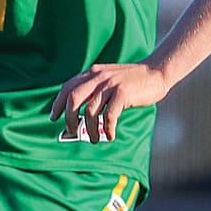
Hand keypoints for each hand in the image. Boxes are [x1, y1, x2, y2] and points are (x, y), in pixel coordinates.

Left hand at [51, 60, 169, 143]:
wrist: (156, 71)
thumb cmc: (132, 81)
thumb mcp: (109, 79)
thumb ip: (95, 89)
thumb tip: (81, 114)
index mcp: (92, 73)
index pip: (67, 87)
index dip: (58, 103)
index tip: (54, 117)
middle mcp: (98, 77)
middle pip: (73, 98)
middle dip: (69, 118)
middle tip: (71, 131)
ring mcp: (110, 85)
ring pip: (90, 111)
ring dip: (89, 129)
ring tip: (93, 139)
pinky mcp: (123, 94)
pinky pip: (109, 116)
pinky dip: (107, 129)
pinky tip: (110, 136)